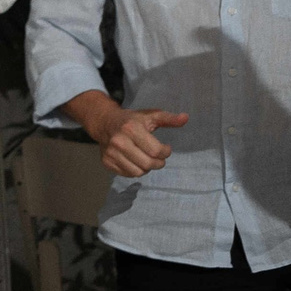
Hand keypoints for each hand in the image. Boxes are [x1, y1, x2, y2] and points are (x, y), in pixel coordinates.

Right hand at [71, 94, 186, 176]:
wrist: (104, 123)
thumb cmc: (132, 120)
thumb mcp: (150, 116)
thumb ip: (168, 119)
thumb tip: (185, 118)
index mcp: (131, 128)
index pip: (156, 151)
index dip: (166, 152)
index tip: (166, 148)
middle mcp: (119, 142)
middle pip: (148, 164)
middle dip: (159, 163)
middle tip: (159, 157)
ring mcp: (111, 153)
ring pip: (138, 172)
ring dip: (147, 168)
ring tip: (147, 158)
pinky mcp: (106, 162)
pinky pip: (128, 174)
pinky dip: (136, 170)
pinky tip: (136, 161)